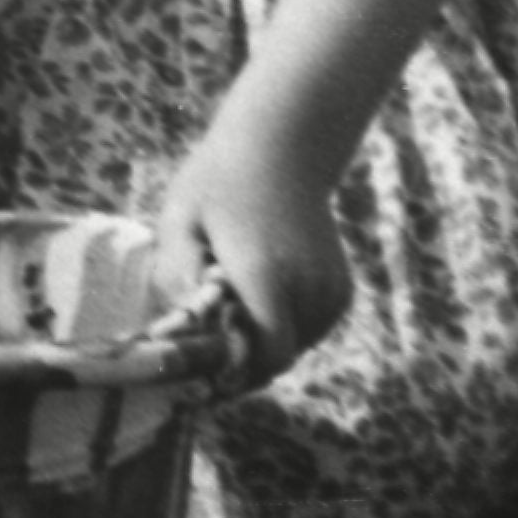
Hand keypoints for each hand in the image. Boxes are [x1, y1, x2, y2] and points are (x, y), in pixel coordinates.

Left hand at [150, 117, 350, 376]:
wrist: (281, 145)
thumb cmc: (218, 182)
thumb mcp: (177, 221)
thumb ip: (175, 280)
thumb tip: (178, 334)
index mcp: (267, 275)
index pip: (265, 357)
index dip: (235, 371)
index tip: (203, 365)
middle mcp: (309, 289)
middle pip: (277, 358)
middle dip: (243, 357)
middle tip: (210, 335)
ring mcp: (331, 291)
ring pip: (295, 346)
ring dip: (265, 341)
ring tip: (235, 301)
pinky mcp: (341, 290)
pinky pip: (310, 329)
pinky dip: (286, 324)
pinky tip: (262, 290)